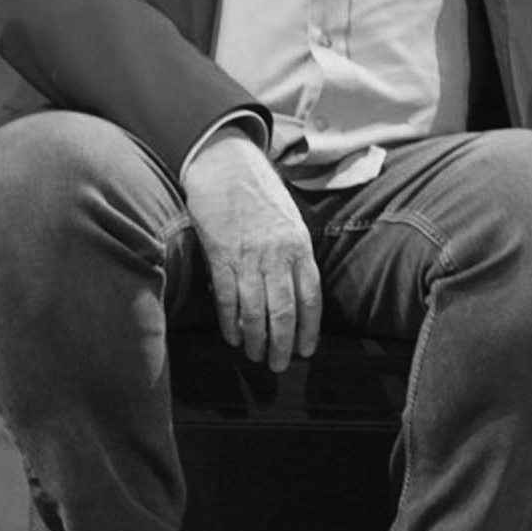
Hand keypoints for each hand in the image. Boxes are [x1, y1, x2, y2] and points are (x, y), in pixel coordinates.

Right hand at [182, 132, 321, 371]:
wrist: (227, 165)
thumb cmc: (261, 193)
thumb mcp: (290, 219)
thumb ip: (295, 254)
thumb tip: (298, 291)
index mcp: (299, 245)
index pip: (311, 297)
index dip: (309, 329)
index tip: (306, 351)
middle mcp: (277, 254)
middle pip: (283, 312)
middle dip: (282, 344)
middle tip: (278, 365)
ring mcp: (248, 256)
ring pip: (255, 311)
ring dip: (256, 340)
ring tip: (255, 356)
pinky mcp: (220, 256)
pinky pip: (226, 299)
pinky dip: (230, 322)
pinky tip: (233, 337)